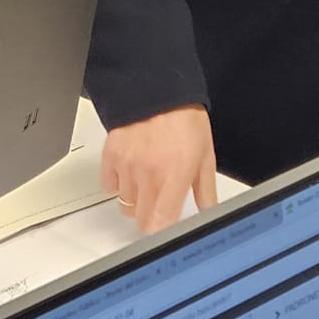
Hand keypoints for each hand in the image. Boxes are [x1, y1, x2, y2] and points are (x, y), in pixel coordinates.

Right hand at [102, 106, 217, 234]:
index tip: (166, 229)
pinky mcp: (111, 156)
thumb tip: (210, 213)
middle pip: (140, 220)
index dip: (162, 232)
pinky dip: (118, 183)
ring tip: (147, 177)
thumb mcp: (205, 154)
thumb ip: (206, 189)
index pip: (160, 225)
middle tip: (160, 199)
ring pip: (125, 204)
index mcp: (175, 176)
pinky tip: (131, 169)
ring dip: (136, 198)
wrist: (158, 86)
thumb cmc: (184, 117)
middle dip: (151, 215)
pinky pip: (109, 185)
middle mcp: (149, 174)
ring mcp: (127, 166)